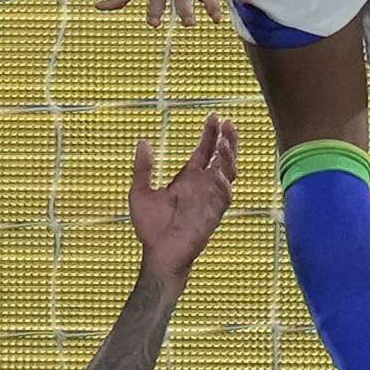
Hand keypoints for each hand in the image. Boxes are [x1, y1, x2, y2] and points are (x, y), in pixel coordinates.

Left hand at [128, 115, 238, 278]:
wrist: (157, 253)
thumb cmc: (150, 227)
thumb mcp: (140, 191)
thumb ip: (142, 167)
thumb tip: (142, 141)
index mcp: (188, 178)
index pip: (205, 151)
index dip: (210, 133)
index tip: (214, 115)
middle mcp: (203, 186)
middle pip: (223, 157)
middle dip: (227, 139)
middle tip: (228, 122)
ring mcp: (210, 199)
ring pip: (229, 172)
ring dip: (229, 157)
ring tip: (224, 142)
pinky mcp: (213, 214)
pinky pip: (224, 195)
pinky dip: (223, 183)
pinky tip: (216, 172)